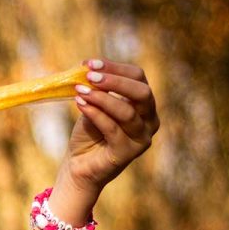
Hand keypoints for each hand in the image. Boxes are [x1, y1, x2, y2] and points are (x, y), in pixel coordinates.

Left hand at [60, 59, 159, 203]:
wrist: (79, 166)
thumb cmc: (88, 134)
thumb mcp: (93, 106)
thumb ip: (97, 90)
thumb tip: (89, 71)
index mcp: (145, 105)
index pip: (138, 77)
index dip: (115, 68)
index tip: (89, 64)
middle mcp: (150, 121)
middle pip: (141, 92)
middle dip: (115, 81)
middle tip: (89, 76)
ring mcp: (142, 138)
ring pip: (127, 111)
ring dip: (102, 98)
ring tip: (80, 91)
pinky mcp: (128, 153)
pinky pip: (113, 129)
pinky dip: (96, 114)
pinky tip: (80, 104)